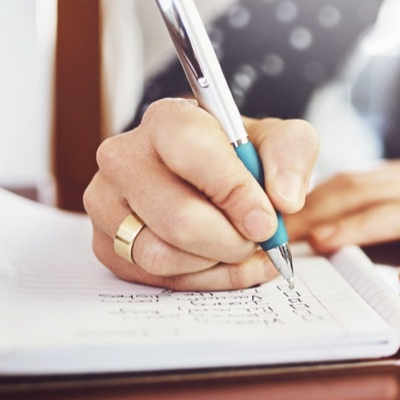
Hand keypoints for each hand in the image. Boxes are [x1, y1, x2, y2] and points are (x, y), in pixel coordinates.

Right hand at [84, 98, 318, 289]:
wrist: (216, 179)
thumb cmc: (244, 158)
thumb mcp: (282, 142)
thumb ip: (292, 156)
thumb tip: (283, 199)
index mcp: (167, 120)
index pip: (192, 153)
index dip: (234, 193)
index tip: (266, 220)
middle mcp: (124, 157)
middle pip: (178, 219)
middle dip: (232, 241)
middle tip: (257, 239)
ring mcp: (107, 203)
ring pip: (162, 255)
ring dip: (215, 262)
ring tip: (238, 246)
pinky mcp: (106, 244)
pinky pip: (154, 279)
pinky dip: (200, 279)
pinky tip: (221, 262)